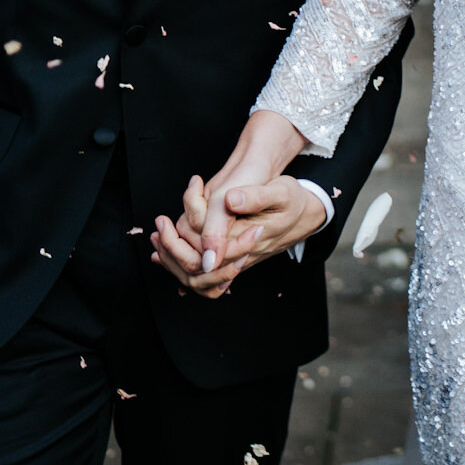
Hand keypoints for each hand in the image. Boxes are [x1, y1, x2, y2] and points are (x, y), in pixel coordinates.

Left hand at [151, 175, 326, 297]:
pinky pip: (204, 268)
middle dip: (170, 252)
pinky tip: (169, 247)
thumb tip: (230, 199)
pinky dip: (183, 259)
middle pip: (196, 271)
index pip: (204, 258)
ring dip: (173, 257)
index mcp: (246, 243)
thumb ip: (256, 196)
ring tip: (158, 234)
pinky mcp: (232, 256)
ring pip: (198, 273)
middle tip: (158, 227)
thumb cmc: (292, 200)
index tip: (165, 222)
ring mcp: (236, 260)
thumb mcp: (280, 192)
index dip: (178, 244)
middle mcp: (239, 257)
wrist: (306, 213)